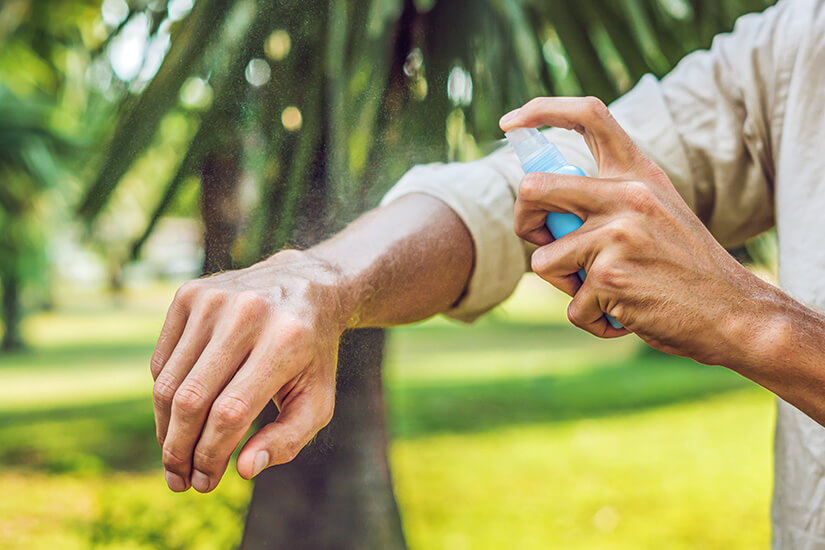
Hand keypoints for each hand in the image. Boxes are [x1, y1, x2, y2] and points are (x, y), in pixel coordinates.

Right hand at [150, 250, 344, 492]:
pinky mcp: (189, 294)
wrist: (304, 285)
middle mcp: (247, 313)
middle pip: (192, 400)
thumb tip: (245, 469)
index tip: (205, 483)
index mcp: (286, 340)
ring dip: (165, 430)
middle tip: (180, 481)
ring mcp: (214, 299)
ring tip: (175, 458)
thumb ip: (289, 438)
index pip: (231, 412)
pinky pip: (162, 362)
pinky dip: (165, 397)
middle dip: (179, 450)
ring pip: (169, 383)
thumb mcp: (318, 399)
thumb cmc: (312, 355)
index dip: (211, 455)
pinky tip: (180, 417)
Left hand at [500, 97, 767, 364]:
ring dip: (564, 285)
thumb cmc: (685, 267)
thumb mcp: (657, 212)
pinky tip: (624, 315)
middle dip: (522, 222)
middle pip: (534, 189)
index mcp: (638, 174)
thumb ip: (609, 199)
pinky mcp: (610, 277)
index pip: (588, 115)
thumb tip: (539, 201)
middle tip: (540, 241)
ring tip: (604, 292)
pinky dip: (592, 319)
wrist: (732, 312)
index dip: (541, 110)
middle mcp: (627, 195)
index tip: (510, 123)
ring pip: (543, 260)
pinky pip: (571, 306)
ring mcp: (617, 235)